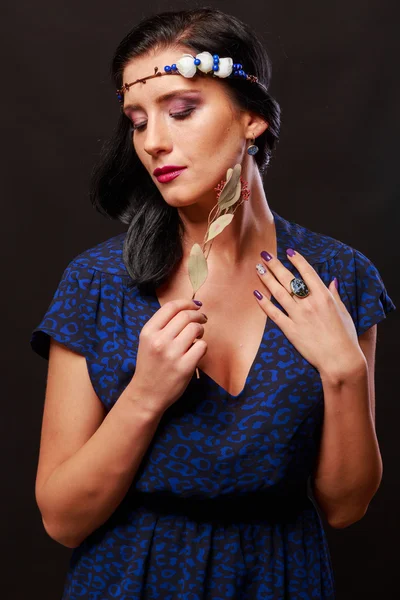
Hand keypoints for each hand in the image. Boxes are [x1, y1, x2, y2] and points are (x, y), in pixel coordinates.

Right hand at [127, 298, 207, 415]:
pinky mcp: (185, 367)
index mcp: (148, 332)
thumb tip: (187, 309)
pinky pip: (202, 346)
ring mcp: (172, 354)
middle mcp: (159, 340)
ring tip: (198, 336)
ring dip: (201, 330)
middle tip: (202, 319)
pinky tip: (197, 351)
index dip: (186, 303)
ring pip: (195, 329)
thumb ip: (163, 326)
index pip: (171, 307)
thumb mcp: (148, 341)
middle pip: (186, 316)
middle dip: (198, 315)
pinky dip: (202, 347)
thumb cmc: (150, 366)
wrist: (147, 394)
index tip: (195, 305)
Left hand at [254, 249, 365, 380]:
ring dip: (267, 279)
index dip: (297, 260)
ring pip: (279, 293)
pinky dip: (264, 303)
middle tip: (265, 255)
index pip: (308, 272)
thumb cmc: (345, 337)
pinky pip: (274, 314)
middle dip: (275, 265)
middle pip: (289, 279)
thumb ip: (334, 295)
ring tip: (258, 268)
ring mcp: (299, 316)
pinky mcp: (290, 330)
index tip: (288, 252)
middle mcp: (310, 303)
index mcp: (324, 297)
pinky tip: (257, 294)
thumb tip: (331, 281)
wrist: (340, 360)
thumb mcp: (343, 312)